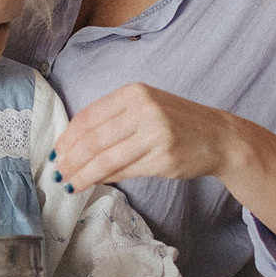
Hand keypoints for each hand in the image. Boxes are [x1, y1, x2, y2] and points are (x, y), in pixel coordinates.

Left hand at [52, 82, 245, 189]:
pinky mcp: (163, 159)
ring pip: (106, 158)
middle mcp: (144, 110)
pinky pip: (124, 171)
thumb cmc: (177, 122)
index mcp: (134, 93)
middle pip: (94, 139)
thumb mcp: (146, 107)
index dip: (68, 137)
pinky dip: (105, 178)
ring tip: (69, 183)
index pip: (89, 116)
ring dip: (83, 174)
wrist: (219, 136)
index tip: (56, 151)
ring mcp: (155, 134)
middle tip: (57, 172)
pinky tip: (93, 183)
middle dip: (71, 159)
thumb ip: (114, 119)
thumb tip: (74, 145)